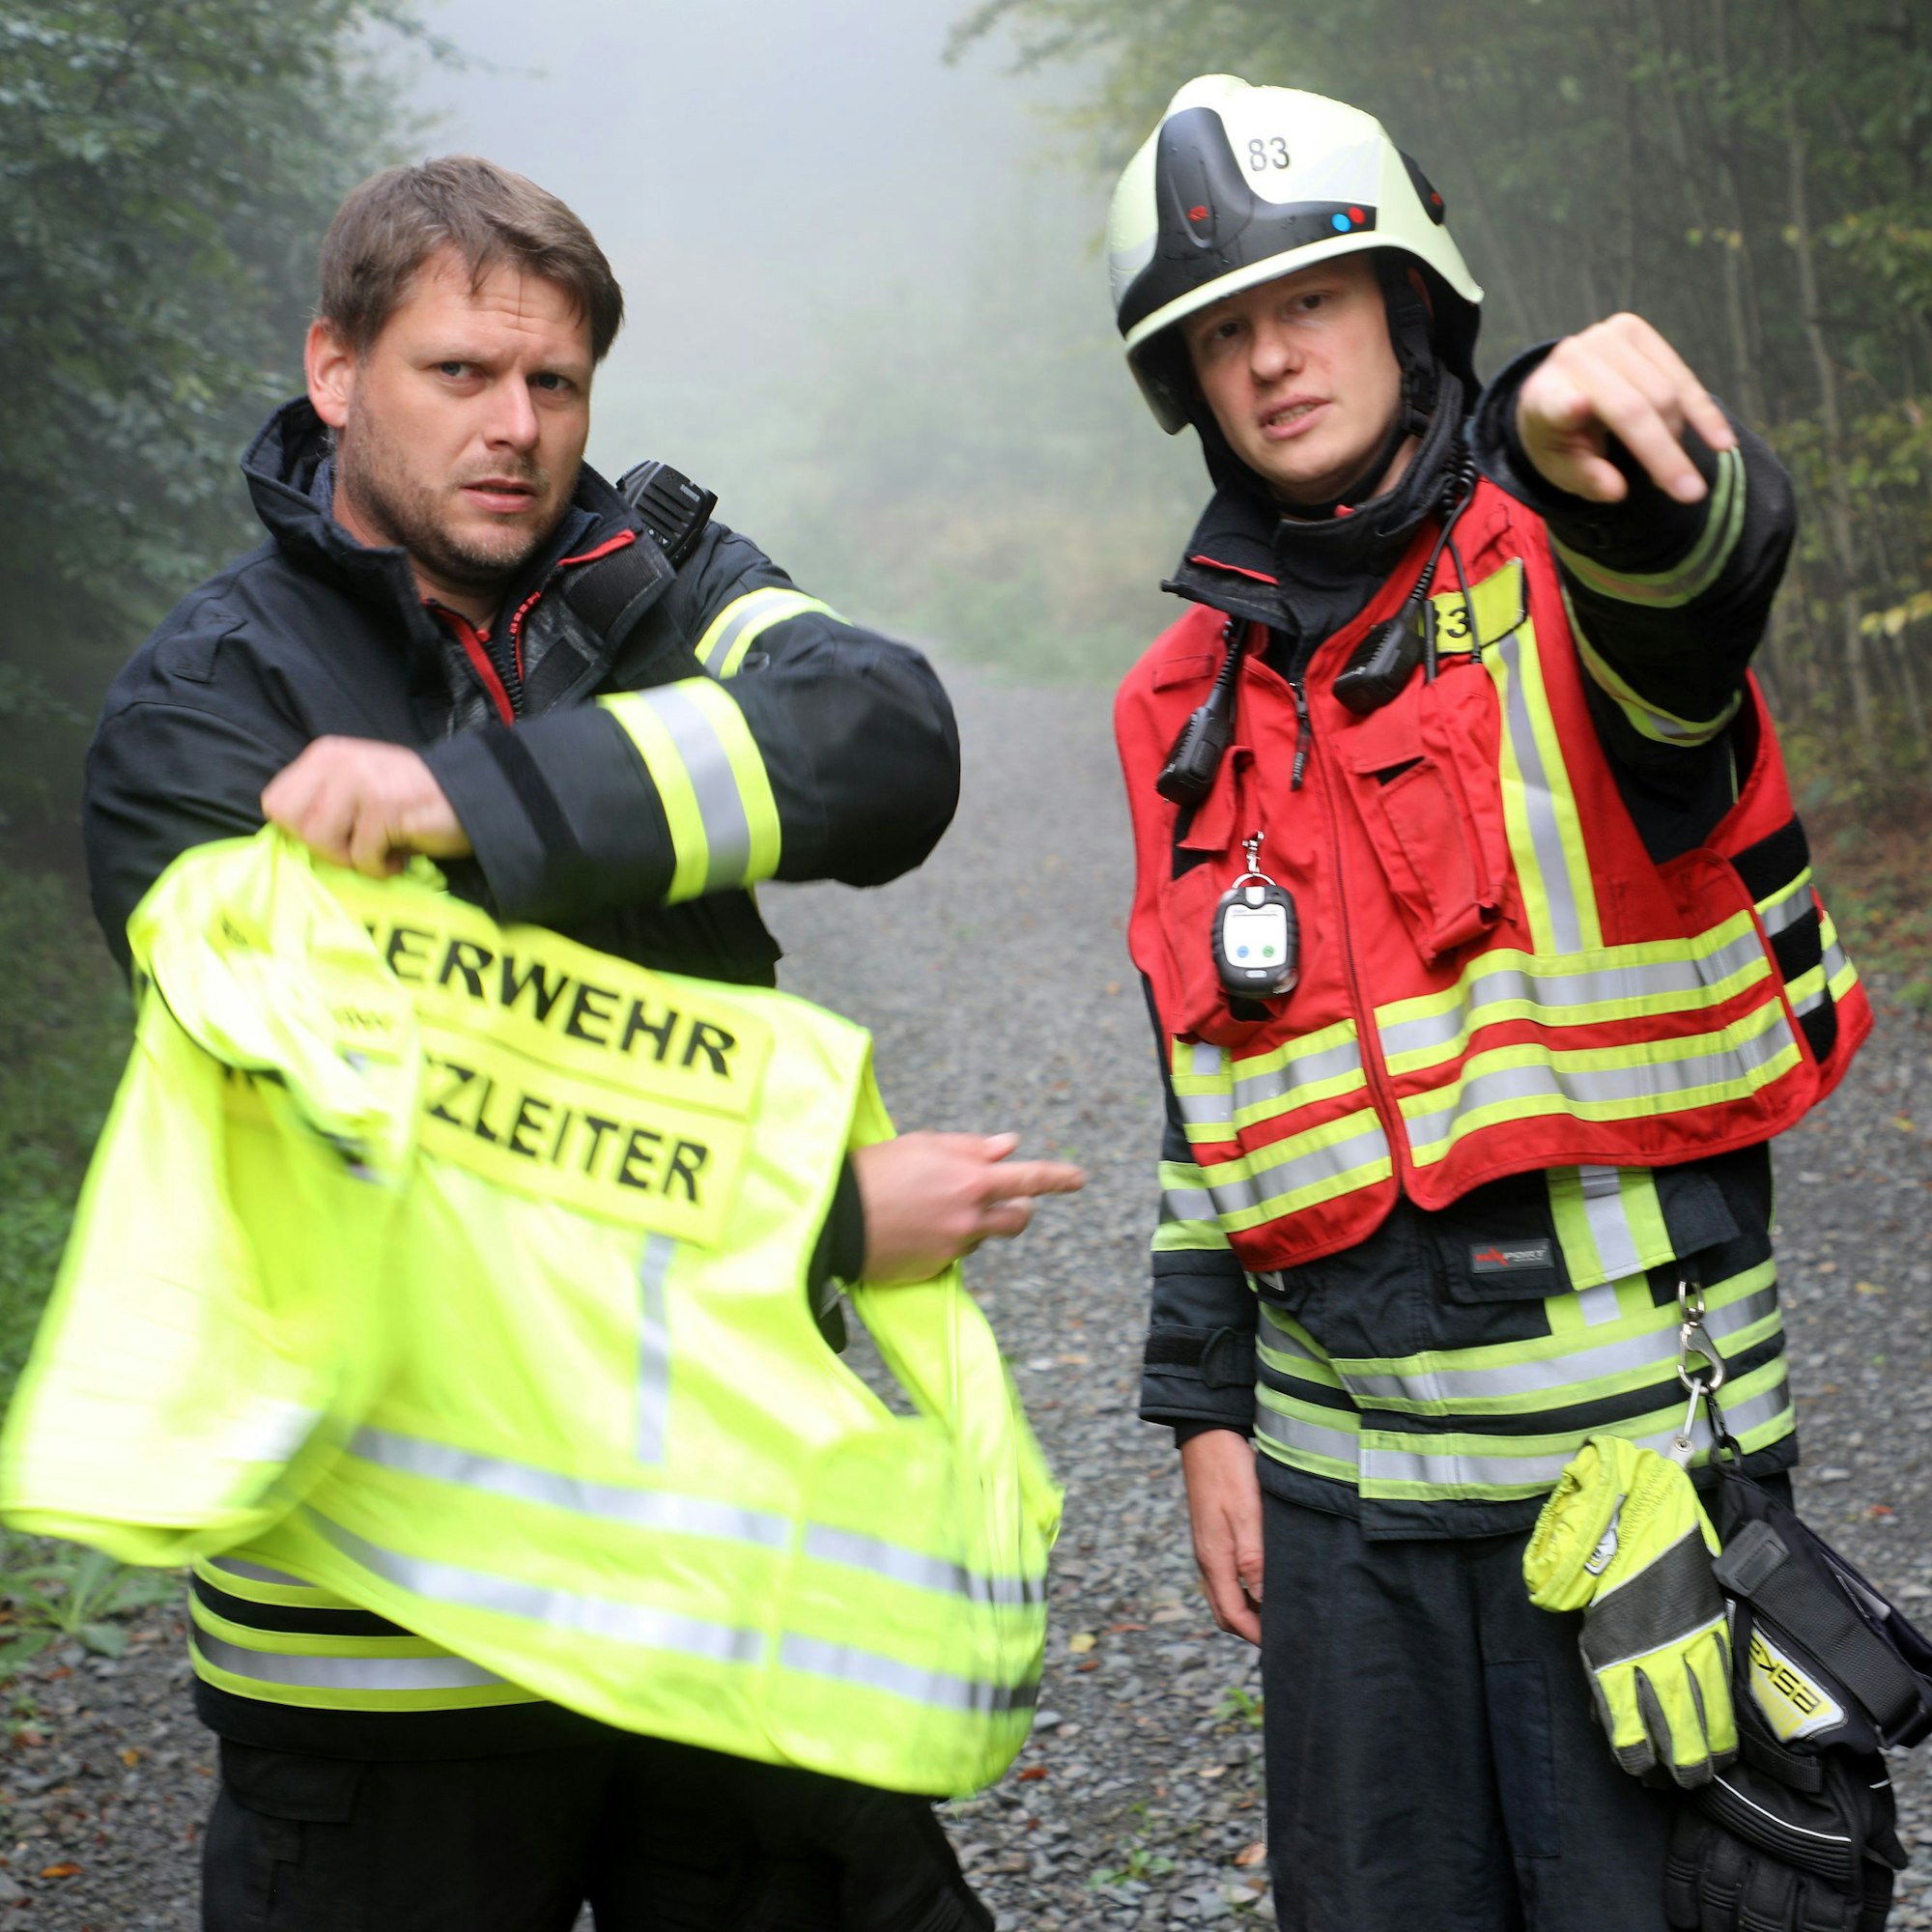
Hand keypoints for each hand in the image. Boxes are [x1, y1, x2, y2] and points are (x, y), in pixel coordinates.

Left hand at [262, 737, 471, 876]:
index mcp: (325, 755)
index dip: (302, 830)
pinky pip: (361, 858)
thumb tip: (287, 835)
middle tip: (356, 842)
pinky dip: (382, 867)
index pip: (276, 803)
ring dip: (353, 858)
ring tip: (381, 847)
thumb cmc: (411, 801)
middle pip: (291, 824)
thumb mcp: (356, 786)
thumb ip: (322, 800)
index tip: (338, 833)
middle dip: (323, 845)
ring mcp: (360, 783)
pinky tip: (401, 853)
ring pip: (320, 841)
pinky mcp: (384, 808)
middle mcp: (338, 762)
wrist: (472, 797)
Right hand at [850, 1131, 1084, 1285]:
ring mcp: (954, 1248)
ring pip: (983, 1235)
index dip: (1059, 1177)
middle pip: (1017, 1219)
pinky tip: (914, 1227)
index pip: (1030, 1179)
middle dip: (1018, 1208)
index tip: (1079, 1179)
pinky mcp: (936, 1270)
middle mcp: (970, 1217)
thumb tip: (1010, 1145)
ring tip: (935, 1207)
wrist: (837, 1219)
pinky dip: (944, 1239)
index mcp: (971, 1180)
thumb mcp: (924, 1145)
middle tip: (1001, 1198)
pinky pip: (954, 1253)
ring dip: (974, 1222)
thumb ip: (971, 1146)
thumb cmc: (878, 1170)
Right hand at [1180, 1428, 1263, 1644]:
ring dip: (1248, 1610)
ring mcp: (1208, 1547)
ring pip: (1225, 1594)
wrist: (1208, 1438)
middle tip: (1283, 1635)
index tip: (1283, 1647)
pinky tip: (1265, 1579)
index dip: (1256, 1637)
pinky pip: (1226, 1575)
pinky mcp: (1213, 1535)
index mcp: (1214, 1560)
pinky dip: (1243, 1589)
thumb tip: (1262, 1601)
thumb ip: (1254, 1559)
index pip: (1232, 1616)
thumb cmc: (1230, 1473)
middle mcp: (1207, 1559)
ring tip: (1279, 1611)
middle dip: (1250, 1630)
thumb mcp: (1248, 1515)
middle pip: (1225, 1611)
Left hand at [1515, 314, 1735, 505]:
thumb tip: (1616, 491)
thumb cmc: (1560, 438)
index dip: (1568, 406)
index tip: (1578, 406)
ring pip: (1664, 394)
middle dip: (1665, 455)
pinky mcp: (1635, 331)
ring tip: (1681, 477)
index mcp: (1543, 397)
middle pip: (1632, 409)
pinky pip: (1681, 376)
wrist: (1559, 389)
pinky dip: (1703, 413)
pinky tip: (1722, 442)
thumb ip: (1585, 478)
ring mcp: (1605, 338)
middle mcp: (1572, 359)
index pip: (1556, 404)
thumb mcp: (1561, 468)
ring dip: (1679, 439)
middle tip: (1690, 495)